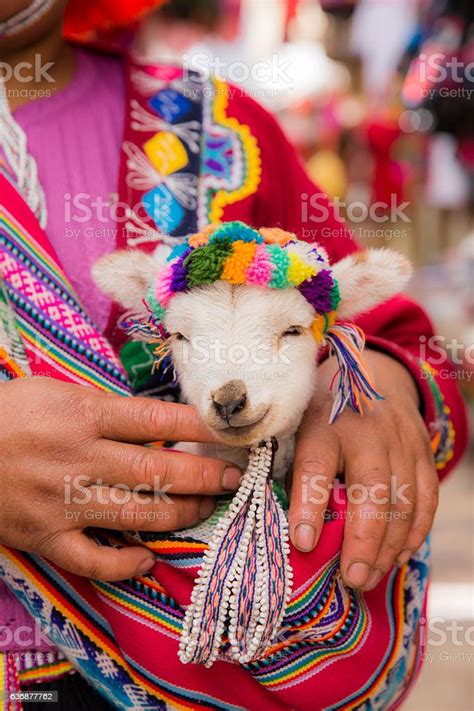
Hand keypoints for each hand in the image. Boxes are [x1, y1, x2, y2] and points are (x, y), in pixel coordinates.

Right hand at [0, 378, 240, 580]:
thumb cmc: (8, 414)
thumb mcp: (56, 392)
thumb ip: (106, 408)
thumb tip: (159, 422)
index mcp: (83, 416)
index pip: (157, 420)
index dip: (200, 427)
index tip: (229, 432)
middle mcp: (79, 459)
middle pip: (158, 470)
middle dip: (205, 475)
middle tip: (234, 478)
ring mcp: (62, 502)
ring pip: (138, 515)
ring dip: (182, 515)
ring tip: (207, 508)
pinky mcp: (44, 538)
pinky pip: (93, 561)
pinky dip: (125, 565)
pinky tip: (148, 560)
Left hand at [289, 350, 437, 590]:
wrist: (374, 376)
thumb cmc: (322, 412)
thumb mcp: (295, 425)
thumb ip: (285, 465)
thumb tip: (271, 516)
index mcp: (322, 421)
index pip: (315, 464)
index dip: (309, 505)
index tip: (303, 544)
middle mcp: (366, 429)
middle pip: (371, 488)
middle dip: (362, 540)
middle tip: (350, 578)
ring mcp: (400, 440)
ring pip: (403, 499)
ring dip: (388, 546)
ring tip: (368, 577)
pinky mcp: (423, 451)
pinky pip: (427, 498)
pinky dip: (415, 532)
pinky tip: (397, 557)